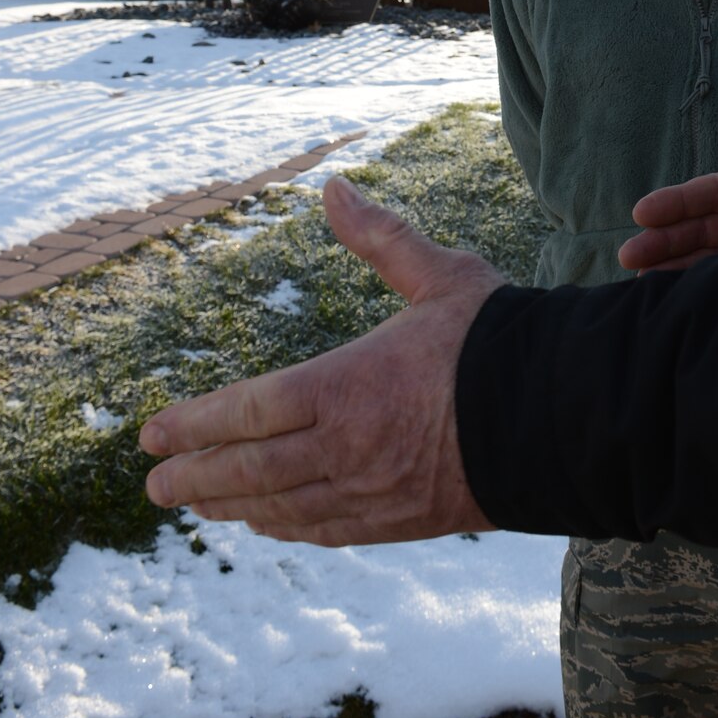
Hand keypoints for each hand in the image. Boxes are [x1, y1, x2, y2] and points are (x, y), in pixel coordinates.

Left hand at [139, 178, 504, 545]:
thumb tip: (335, 186)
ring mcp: (370, 491)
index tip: (151, 433)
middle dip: (194, 476)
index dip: (194, 423)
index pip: (248, 411)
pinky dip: (284, 527)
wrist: (566, 416)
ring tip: (195, 505)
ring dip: (230, 507)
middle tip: (153, 484)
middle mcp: (347, 448)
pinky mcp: (399, 521)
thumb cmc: (502, 340)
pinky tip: (265, 524)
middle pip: (249, 470)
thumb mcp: (441, 276)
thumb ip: (380, 238)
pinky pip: (324, 530)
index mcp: (347, 386)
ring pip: (280, 508)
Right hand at [617, 87, 717, 272]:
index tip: (642, 213)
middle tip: (629, 256)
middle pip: (700, 229)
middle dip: (663, 242)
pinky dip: (705, 289)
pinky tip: (678, 299)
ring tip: (640, 281)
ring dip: (675, 268)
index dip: (676, 203)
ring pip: (710, 259)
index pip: (709, 193)